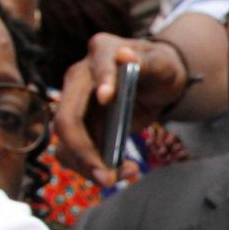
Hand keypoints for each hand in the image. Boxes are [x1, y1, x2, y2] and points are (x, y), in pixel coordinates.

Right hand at [52, 33, 185, 186]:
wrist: (156, 82)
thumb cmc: (160, 68)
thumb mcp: (162, 63)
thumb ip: (147, 62)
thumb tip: (126, 56)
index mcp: (101, 52)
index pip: (95, 70)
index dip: (101, 83)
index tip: (108, 98)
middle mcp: (80, 77)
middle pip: (68, 118)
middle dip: (84, 151)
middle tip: (108, 177)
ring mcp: (76, 102)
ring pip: (66, 142)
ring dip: (88, 166)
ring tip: (126, 174)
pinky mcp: (81, 125)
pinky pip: (76, 152)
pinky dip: (94, 167)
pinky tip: (122, 171)